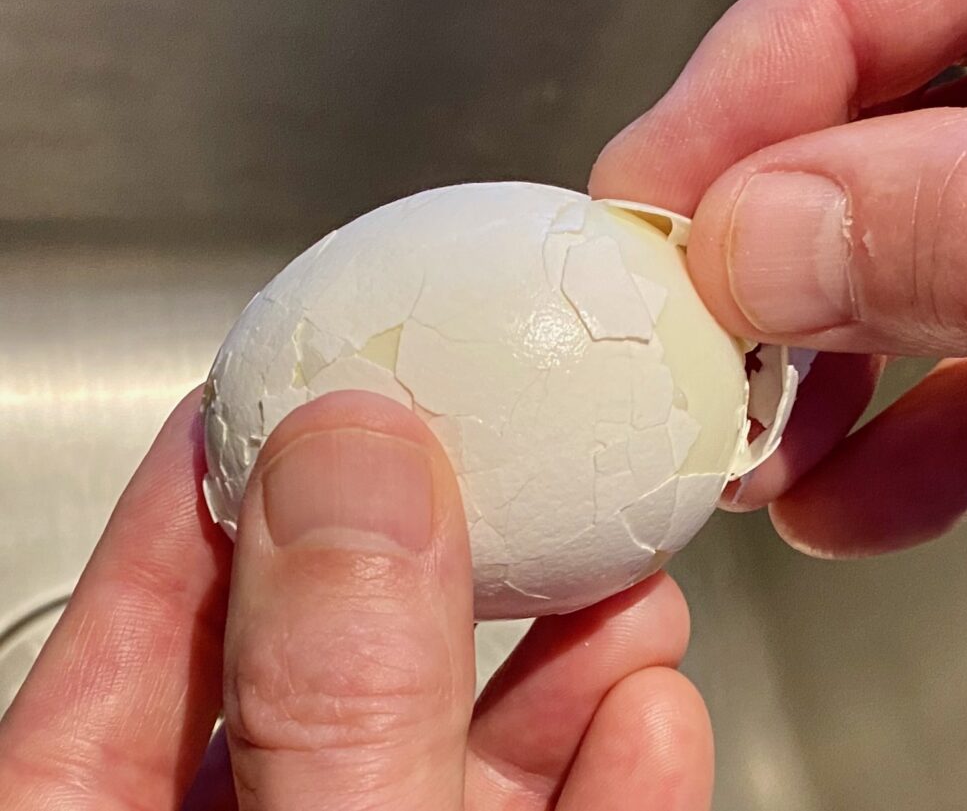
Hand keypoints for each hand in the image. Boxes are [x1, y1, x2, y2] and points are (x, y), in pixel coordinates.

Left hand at [0, 390, 712, 809]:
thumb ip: (330, 703)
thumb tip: (353, 464)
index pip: (139, 628)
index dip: (228, 479)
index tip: (312, 371)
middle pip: (326, 671)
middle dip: (440, 558)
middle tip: (507, 453)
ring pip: (450, 760)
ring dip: (556, 663)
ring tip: (627, 578)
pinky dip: (606, 782)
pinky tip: (653, 714)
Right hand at [591, 0, 966, 556]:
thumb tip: (781, 246)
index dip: (767, 67)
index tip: (652, 204)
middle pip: (917, 81)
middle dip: (790, 236)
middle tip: (687, 343)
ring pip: (959, 220)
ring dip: (847, 353)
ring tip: (758, 452)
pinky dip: (955, 411)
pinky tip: (873, 489)